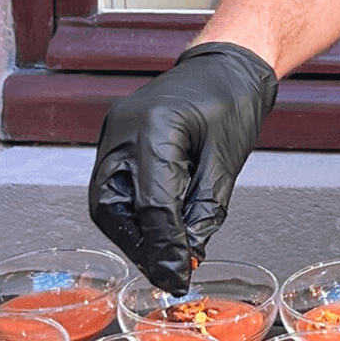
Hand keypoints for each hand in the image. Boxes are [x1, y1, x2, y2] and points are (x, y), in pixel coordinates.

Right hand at [88, 43, 277, 294]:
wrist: (226, 64)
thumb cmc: (232, 100)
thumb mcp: (228, 158)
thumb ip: (207, 208)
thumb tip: (190, 253)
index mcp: (156, 127)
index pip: (152, 204)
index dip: (165, 247)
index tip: (178, 277)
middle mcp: (124, 129)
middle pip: (113, 207)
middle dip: (138, 246)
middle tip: (167, 272)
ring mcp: (115, 132)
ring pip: (107, 201)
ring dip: (132, 234)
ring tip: (164, 256)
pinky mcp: (117, 139)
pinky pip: (114, 185)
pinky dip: (132, 213)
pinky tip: (156, 229)